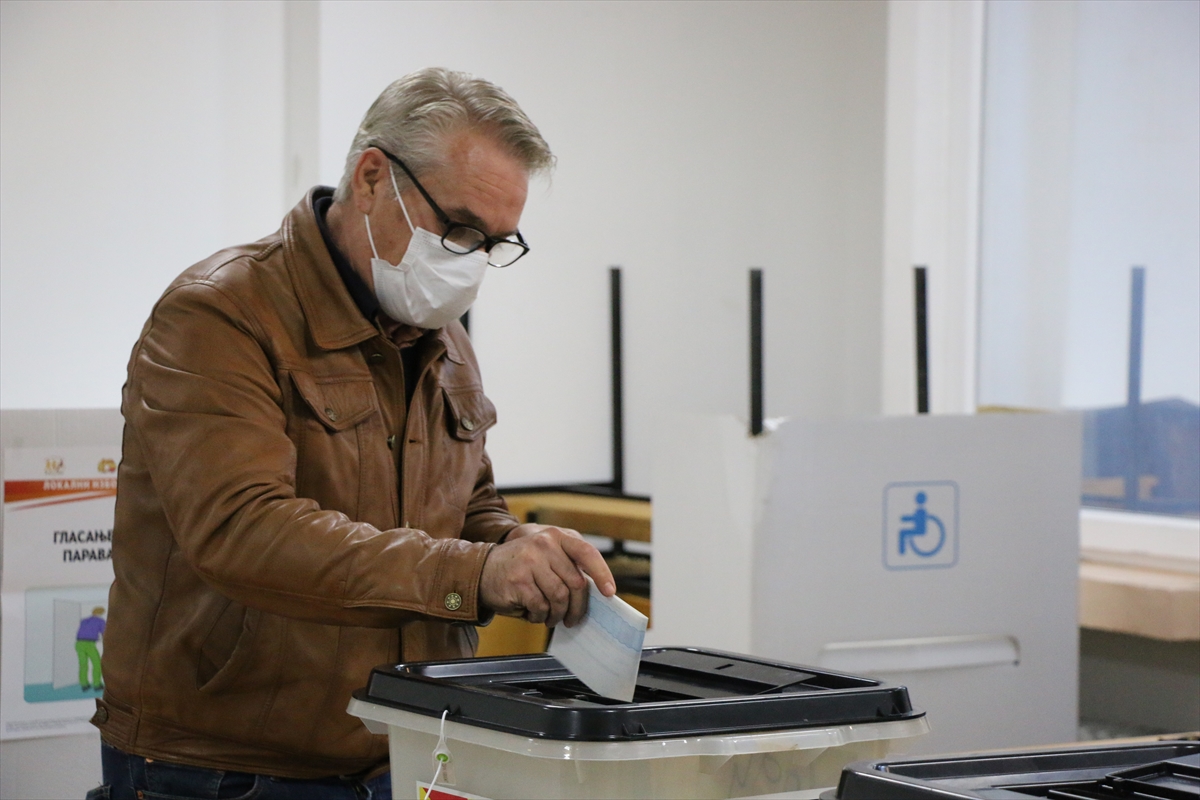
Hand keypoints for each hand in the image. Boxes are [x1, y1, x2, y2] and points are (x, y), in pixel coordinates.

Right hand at [479, 524, 615, 627]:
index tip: (609, 593)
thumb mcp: (545, 556)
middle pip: (575, 583)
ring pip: (559, 598)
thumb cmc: (521, 568)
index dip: (602, 573)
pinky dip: (539, 616)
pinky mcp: (519, 580)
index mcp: (556, 536)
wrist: (482, 569)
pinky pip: (540, 607)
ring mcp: (531, 561)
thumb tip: (595, 592)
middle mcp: (545, 544)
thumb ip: (568, 566)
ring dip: (556, 615)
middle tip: (571, 619)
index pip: (587, 552)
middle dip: (576, 607)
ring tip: (550, 618)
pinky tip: (533, 614)